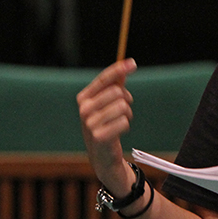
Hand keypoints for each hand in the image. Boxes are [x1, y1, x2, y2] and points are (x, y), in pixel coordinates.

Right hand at [77, 58, 137, 192]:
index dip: (119, 69)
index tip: (133, 63)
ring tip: (120, 122)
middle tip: (124, 109)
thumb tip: (127, 64)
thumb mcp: (106, 103)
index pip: (104, 79)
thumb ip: (115, 84)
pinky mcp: (99, 136)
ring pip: (123, 106)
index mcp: (84, 97)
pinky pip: (124, 122)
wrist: (102, 155)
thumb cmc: (106, 124)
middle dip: (126, 99)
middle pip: (117, 92)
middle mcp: (84, 109)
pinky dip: (126, 126)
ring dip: (127, 114)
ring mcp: (90, 123)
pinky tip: (118, 132)